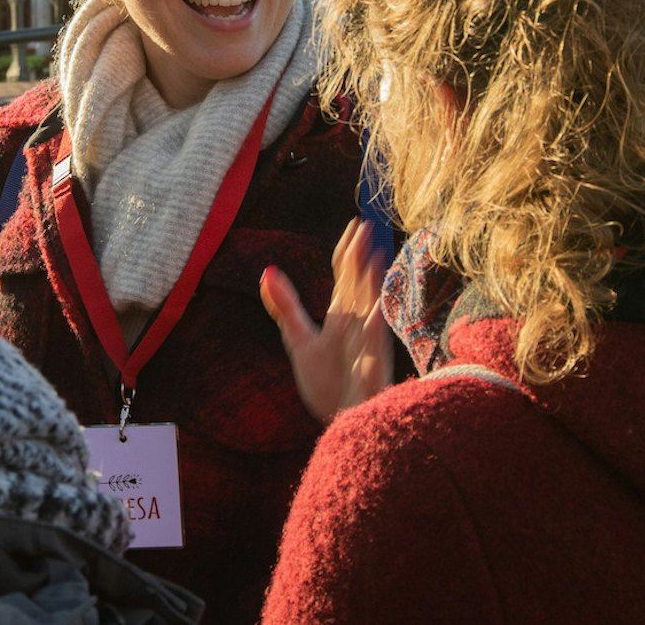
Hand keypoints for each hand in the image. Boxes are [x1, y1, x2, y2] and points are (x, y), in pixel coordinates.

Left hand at [260, 218, 393, 424]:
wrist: (340, 420)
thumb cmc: (326, 383)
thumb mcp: (298, 340)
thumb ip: (285, 306)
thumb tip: (267, 272)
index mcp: (340, 313)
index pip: (344, 274)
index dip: (347, 250)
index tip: (354, 224)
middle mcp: (356, 320)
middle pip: (358, 281)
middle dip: (361, 255)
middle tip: (364, 226)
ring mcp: (366, 340)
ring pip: (371, 303)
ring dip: (372, 279)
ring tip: (373, 252)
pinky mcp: (373, 362)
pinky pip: (376, 339)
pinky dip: (377, 321)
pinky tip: (377, 305)